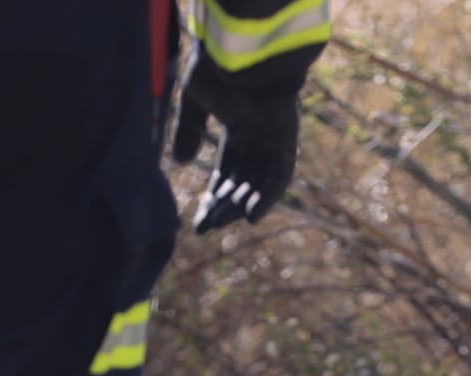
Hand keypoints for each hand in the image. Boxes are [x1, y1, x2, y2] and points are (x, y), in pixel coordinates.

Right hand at [171, 83, 298, 234]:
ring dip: (243, 204)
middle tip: (207, 227)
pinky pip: (281, 174)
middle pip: (242, 180)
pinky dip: (268, 196)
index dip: (214, 195)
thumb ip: (190, 132)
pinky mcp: (288, 137)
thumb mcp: (194, 103)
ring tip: (224, 224)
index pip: (227, 170)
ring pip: (260, 181)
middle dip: (225, 205)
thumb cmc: (215, 69)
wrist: (239, 53)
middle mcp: (257, 133)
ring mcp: (275, 136)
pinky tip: (251, 215)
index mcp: (236, 123)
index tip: (199, 221)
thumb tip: (181, 162)